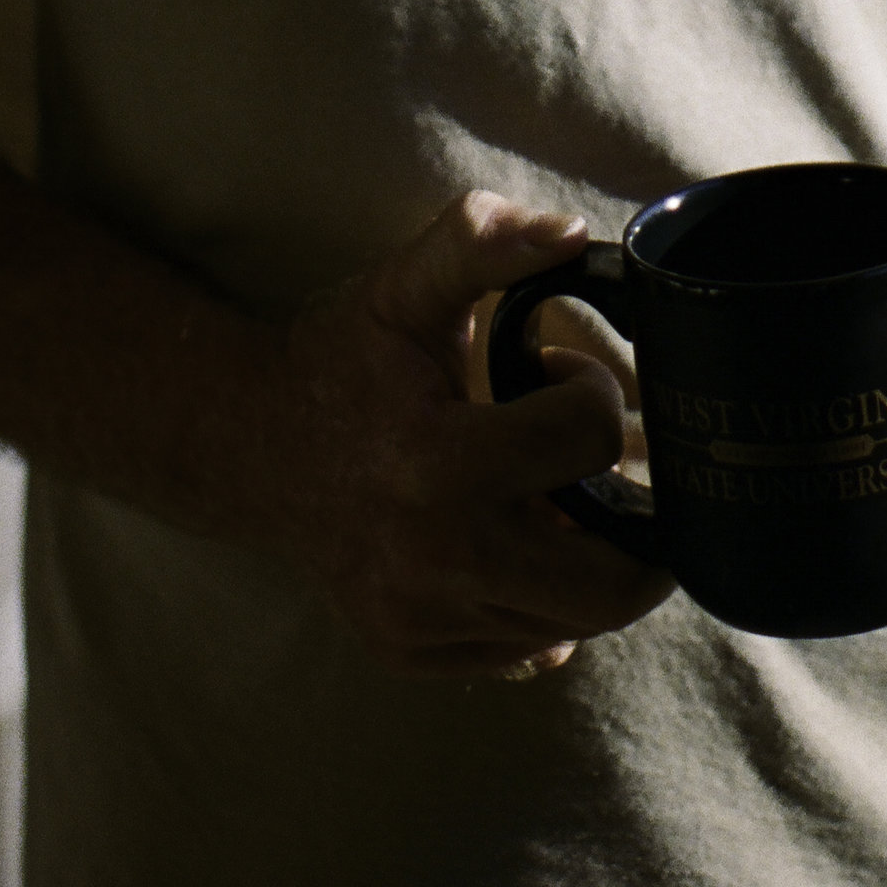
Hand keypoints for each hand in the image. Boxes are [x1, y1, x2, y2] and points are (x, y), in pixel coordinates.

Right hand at [258, 189, 676, 678]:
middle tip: (612, 472)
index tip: (555, 375)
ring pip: (575, 622)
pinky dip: (541, 600)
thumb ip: (485, 242)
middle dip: (637, 526)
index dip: (592, 392)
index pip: (589, 439)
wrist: (249, 445)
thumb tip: (573, 234)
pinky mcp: (412, 652)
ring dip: (589, 562)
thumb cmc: (343, 357)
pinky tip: (512, 539)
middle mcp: (434, 563)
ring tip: (554, 497)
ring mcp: (421, 620)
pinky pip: (524, 648)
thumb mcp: (407, 286)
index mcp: (440, 464)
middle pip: (610, 585)